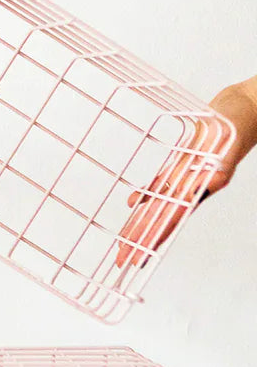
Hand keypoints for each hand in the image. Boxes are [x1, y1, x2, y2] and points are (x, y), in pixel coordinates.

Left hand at [115, 82, 256, 268]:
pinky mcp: (185, 162)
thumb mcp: (227, 148)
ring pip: (160, 203)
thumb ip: (217, 169)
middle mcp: (194, 185)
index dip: (156, 237)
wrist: (245, 107)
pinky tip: (133, 203)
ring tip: (125, 241)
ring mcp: (189, 175)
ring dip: (142, 221)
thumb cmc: (240, 123)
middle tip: (122, 258)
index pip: (174, 218)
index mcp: (205, 186)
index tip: (140, 255)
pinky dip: (147, 193)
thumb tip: (202, 186)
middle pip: (162, 217)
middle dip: (142, 238)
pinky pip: (164, 182)